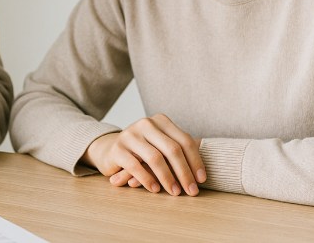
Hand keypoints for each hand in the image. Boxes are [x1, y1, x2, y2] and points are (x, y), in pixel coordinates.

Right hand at [81, 114, 205, 196]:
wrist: (111, 149)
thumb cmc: (143, 150)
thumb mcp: (161, 145)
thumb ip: (179, 150)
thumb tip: (202, 166)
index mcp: (161, 121)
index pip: (184, 141)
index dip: (195, 161)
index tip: (201, 180)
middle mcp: (146, 124)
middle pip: (172, 149)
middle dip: (184, 173)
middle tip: (191, 191)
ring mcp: (130, 135)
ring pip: (155, 158)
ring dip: (167, 178)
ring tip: (175, 192)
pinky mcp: (117, 149)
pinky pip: (135, 166)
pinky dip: (147, 179)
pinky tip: (155, 189)